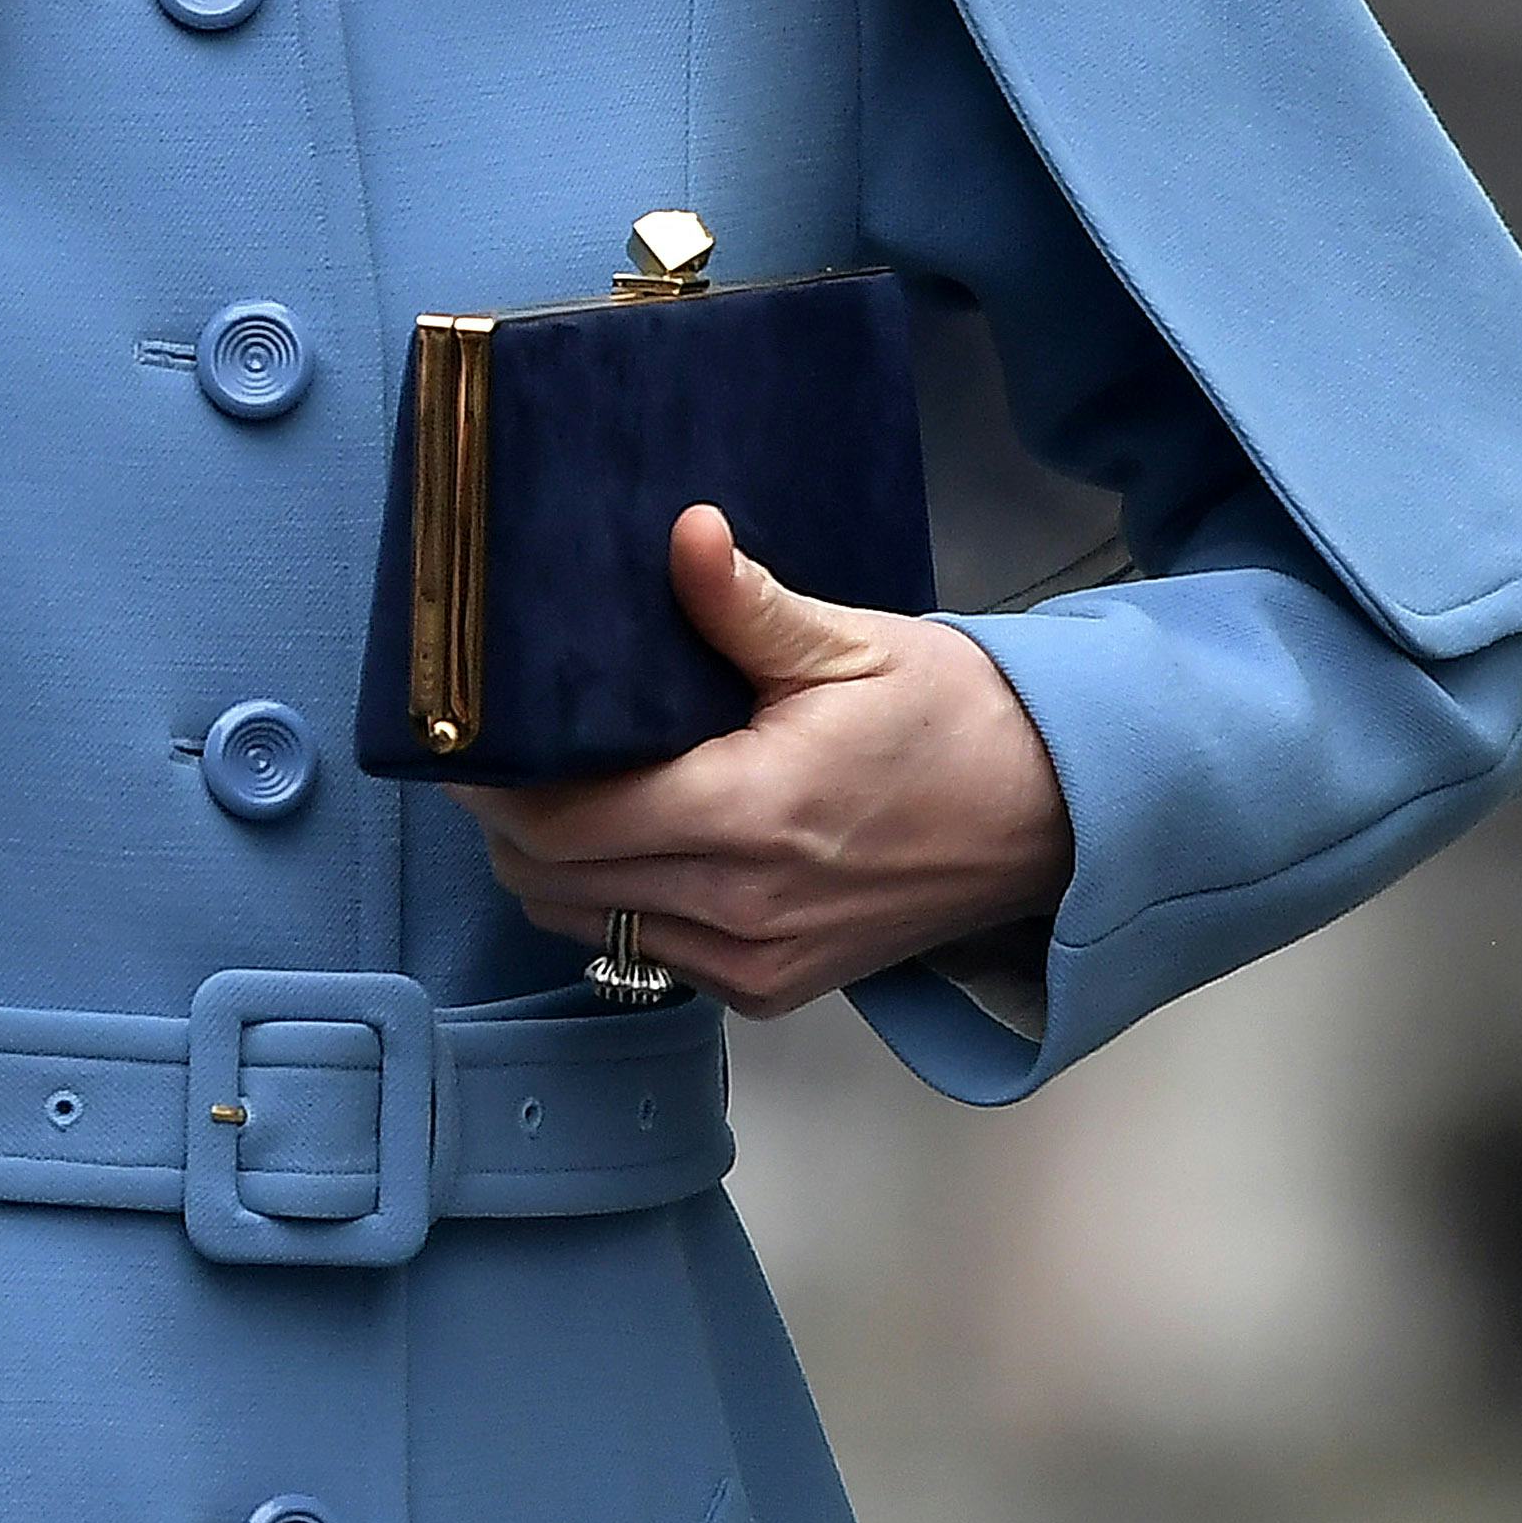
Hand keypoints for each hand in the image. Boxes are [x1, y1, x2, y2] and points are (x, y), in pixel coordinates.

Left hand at [459, 504, 1070, 1018]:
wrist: (1054, 819)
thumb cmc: (954, 722)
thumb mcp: (851, 645)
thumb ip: (745, 603)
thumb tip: (681, 533)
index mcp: (751, 815)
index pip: (560, 826)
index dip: (492, 785)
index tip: (468, 732)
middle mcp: (742, 908)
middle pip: (552, 884)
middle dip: (504, 822)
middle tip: (496, 752)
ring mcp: (756, 962)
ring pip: (587, 927)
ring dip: (551, 867)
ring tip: (553, 789)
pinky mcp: (772, 989)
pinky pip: (646, 954)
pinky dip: (611, 904)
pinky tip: (627, 838)